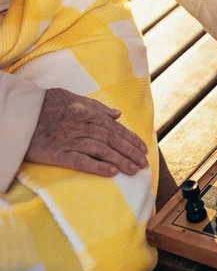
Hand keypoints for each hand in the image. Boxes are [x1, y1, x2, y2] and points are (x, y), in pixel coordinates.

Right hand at [25, 88, 148, 176]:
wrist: (17, 114)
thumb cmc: (44, 105)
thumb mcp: (70, 97)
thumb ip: (95, 106)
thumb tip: (117, 114)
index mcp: (86, 112)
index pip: (115, 128)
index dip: (131, 139)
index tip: (143, 149)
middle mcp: (81, 126)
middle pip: (112, 140)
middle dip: (131, 152)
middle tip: (144, 163)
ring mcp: (70, 140)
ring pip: (102, 151)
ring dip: (121, 161)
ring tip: (134, 170)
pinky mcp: (58, 154)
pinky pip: (82, 161)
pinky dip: (98, 167)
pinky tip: (112, 173)